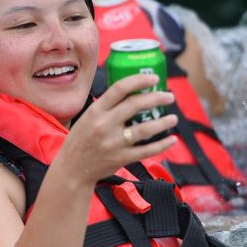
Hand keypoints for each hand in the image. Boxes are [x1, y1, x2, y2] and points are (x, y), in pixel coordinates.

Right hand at [55, 72, 178, 186]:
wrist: (72, 169)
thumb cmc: (81, 140)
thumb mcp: (87, 117)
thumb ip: (106, 107)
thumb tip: (132, 92)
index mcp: (96, 111)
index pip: (119, 89)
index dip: (139, 80)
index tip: (153, 78)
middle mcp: (105, 125)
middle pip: (135, 105)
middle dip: (156, 98)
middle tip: (169, 96)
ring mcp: (114, 143)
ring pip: (145, 129)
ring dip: (163, 122)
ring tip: (173, 118)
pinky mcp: (121, 158)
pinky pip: (146, 151)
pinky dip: (162, 145)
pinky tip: (172, 140)